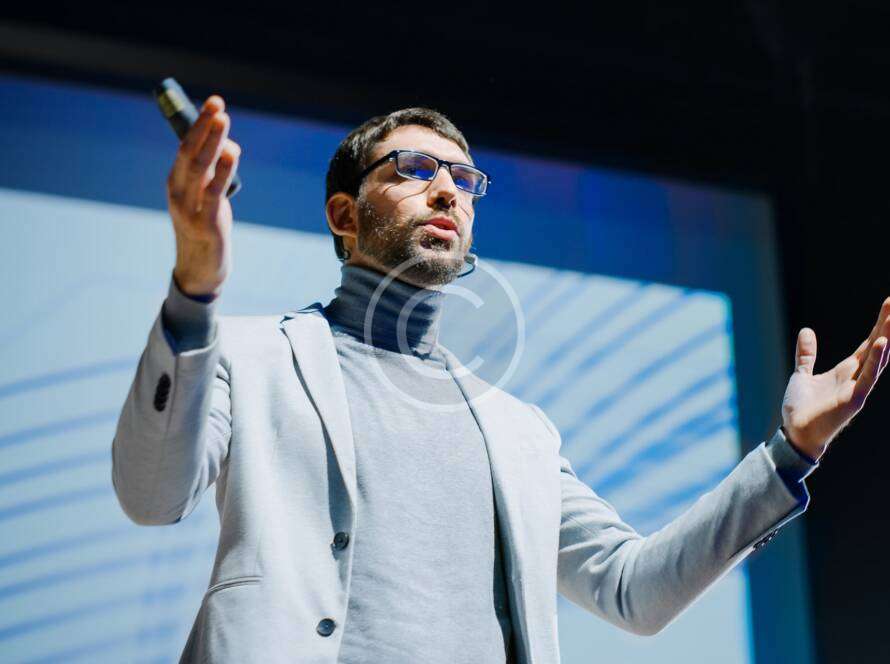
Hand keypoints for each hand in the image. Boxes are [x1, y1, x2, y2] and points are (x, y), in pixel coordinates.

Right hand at [167, 95, 240, 297]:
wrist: (200, 268)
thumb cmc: (205, 226)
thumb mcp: (207, 196)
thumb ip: (215, 171)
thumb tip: (230, 145)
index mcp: (175, 182)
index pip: (185, 146)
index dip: (199, 123)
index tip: (213, 103)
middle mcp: (178, 192)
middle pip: (189, 152)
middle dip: (204, 126)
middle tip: (217, 104)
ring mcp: (189, 208)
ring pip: (200, 168)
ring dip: (213, 142)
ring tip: (223, 120)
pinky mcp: (206, 224)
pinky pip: (214, 193)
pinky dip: (223, 171)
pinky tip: (232, 154)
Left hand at [781, 298, 889, 458]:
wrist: (795, 433)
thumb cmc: (801, 408)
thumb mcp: (802, 374)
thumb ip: (807, 355)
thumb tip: (807, 331)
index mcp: (846, 371)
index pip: (867, 344)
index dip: (878, 326)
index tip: (888, 305)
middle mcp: (856, 378)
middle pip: (875, 347)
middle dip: (886, 325)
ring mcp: (858, 389)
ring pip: (877, 359)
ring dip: (886, 338)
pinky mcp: (853, 400)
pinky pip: (867, 377)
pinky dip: (875, 360)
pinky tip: (882, 343)